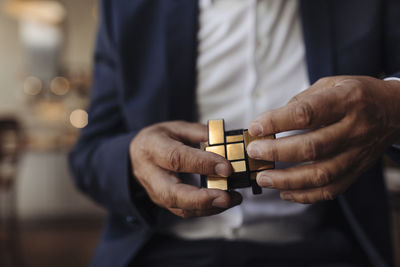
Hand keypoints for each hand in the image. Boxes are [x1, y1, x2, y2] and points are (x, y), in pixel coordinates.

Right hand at [130, 121, 241, 217]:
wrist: (136, 155)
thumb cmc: (159, 139)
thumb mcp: (177, 127)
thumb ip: (200, 133)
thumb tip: (225, 141)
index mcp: (152, 148)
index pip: (177, 158)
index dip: (202, 164)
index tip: (226, 168)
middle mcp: (150, 173)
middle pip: (172, 193)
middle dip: (201, 198)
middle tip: (225, 197)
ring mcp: (155, 192)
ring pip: (179, 207)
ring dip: (208, 207)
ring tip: (232, 199)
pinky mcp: (163, 203)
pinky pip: (184, 211)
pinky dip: (206, 210)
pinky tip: (223, 202)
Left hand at [247, 76, 399, 203]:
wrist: (395, 110)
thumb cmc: (356, 94)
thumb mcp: (331, 84)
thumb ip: (302, 101)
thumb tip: (270, 123)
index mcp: (346, 100)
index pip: (307, 113)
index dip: (277, 122)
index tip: (255, 128)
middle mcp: (354, 128)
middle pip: (312, 147)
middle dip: (277, 152)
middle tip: (254, 153)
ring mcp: (357, 153)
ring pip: (321, 174)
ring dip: (287, 180)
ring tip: (263, 177)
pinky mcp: (357, 170)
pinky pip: (332, 189)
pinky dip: (306, 195)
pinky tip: (285, 192)